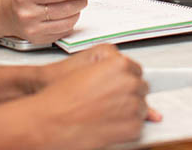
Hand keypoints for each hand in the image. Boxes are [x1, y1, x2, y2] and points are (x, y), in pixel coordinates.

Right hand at [0, 0, 92, 43]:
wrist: (3, 14)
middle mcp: (27, 15)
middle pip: (63, 9)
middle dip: (80, 0)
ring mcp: (33, 30)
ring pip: (67, 22)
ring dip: (77, 11)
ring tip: (75, 3)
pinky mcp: (38, 40)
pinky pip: (63, 32)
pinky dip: (70, 22)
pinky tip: (66, 14)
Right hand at [31, 48, 156, 148]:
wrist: (49, 122)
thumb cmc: (61, 98)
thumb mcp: (86, 71)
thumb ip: (112, 71)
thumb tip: (130, 76)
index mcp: (119, 64)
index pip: (135, 70)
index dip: (122, 80)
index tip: (114, 87)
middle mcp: (130, 82)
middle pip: (140, 88)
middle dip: (127, 95)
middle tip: (106, 101)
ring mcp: (133, 105)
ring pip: (141, 108)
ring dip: (127, 111)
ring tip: (103, 114)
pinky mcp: (132, 126)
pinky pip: (138, 126)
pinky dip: (126, 128)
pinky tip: (106, 124)